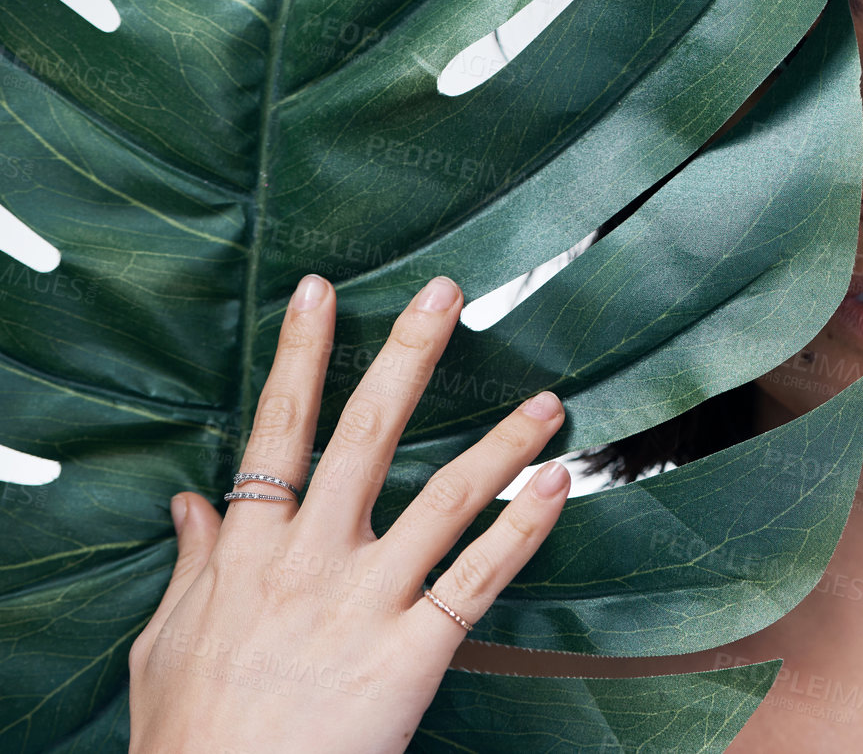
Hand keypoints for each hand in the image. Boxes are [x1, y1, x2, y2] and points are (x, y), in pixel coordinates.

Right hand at [127, 273, 571, 753]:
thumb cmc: (190, 736)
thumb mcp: (166, 643)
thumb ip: (193, 566)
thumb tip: (192, 502)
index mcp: (249, 550)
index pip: (278, 429)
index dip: (303, 356)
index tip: (324, 291)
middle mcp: (311, 561)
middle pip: (365, 435)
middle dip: (408, 356)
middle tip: (447, 292)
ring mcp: (365, 603)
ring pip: (443, 497)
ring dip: (500, 442)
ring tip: (547, 399)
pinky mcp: (411, 653)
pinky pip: (478, 578)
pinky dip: (523, 530)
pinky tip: (558, 486)